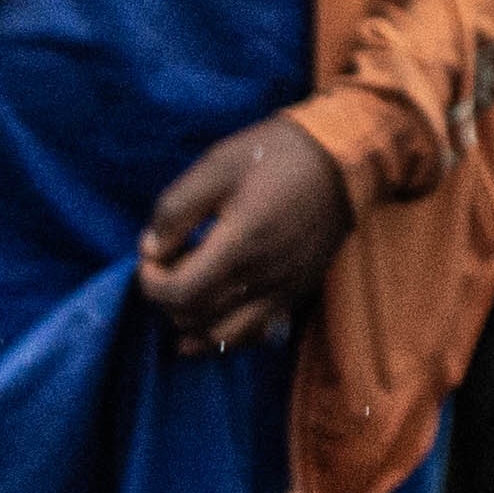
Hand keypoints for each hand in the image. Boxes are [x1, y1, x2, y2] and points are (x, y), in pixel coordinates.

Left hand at [136, 115, 355, 354]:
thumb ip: (175, 210)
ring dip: (192, 323)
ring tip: (183, 298)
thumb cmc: (275, 156)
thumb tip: (151, 249)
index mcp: (240, 245)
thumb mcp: (215, 166)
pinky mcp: (296, 293)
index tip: (151, 259)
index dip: (151, 284)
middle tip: (166, 268)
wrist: (343, 159)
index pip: (179, 293)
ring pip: (223, 336)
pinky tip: (209, 326)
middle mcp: (263, 277)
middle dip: (167, 299)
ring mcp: (283, 290)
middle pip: (195, 317)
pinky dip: (225, 337)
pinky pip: (255, 334)